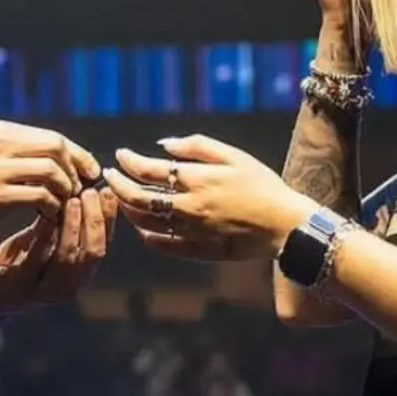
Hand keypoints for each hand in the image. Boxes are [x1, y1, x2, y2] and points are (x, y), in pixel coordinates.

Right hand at [0, 120, 101, 235]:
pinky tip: (49, 214)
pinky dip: (52, 206)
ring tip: (63, 203)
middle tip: (79, 189)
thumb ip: (16, 151)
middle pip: (56, 148)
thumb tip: (59, 156)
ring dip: (65, 189)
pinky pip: (39, 197)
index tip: (89, 171)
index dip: (77, 154)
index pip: (52, 137)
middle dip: (75, 170)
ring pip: (51, 171)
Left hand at [0, 187, 118, 320]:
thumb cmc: (18, 264)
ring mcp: (46, 290)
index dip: (108, 218)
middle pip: (92, 252)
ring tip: (73, 200)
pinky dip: (45, 236)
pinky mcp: (21, 286)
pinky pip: (37, 259)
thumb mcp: (44, 242)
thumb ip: (62, 224)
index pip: (103, 244)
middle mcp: (69, 286)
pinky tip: (47, 215)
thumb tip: (81, 187)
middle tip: (90, 192)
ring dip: (73, 226)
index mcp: (79, 274)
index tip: (108, 190)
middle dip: (94, 220)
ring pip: (68, 257)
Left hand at [104, 135, 318, 262]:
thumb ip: (196, 147)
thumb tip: (162, 145)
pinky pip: (165, 245)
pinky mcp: (199, 250)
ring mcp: (191, 231)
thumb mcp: (234, 156)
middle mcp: (188, 207)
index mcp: (196, 180)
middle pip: (138, 199)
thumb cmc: (263, 185)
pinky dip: (149, 237)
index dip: (128, 162)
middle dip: (118, 186)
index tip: (120, 155)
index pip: (147, 170)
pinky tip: (144, 230)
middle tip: (110, 176)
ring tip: (123, 199)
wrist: (286, 225)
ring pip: (146, 223)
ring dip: (129, 210)